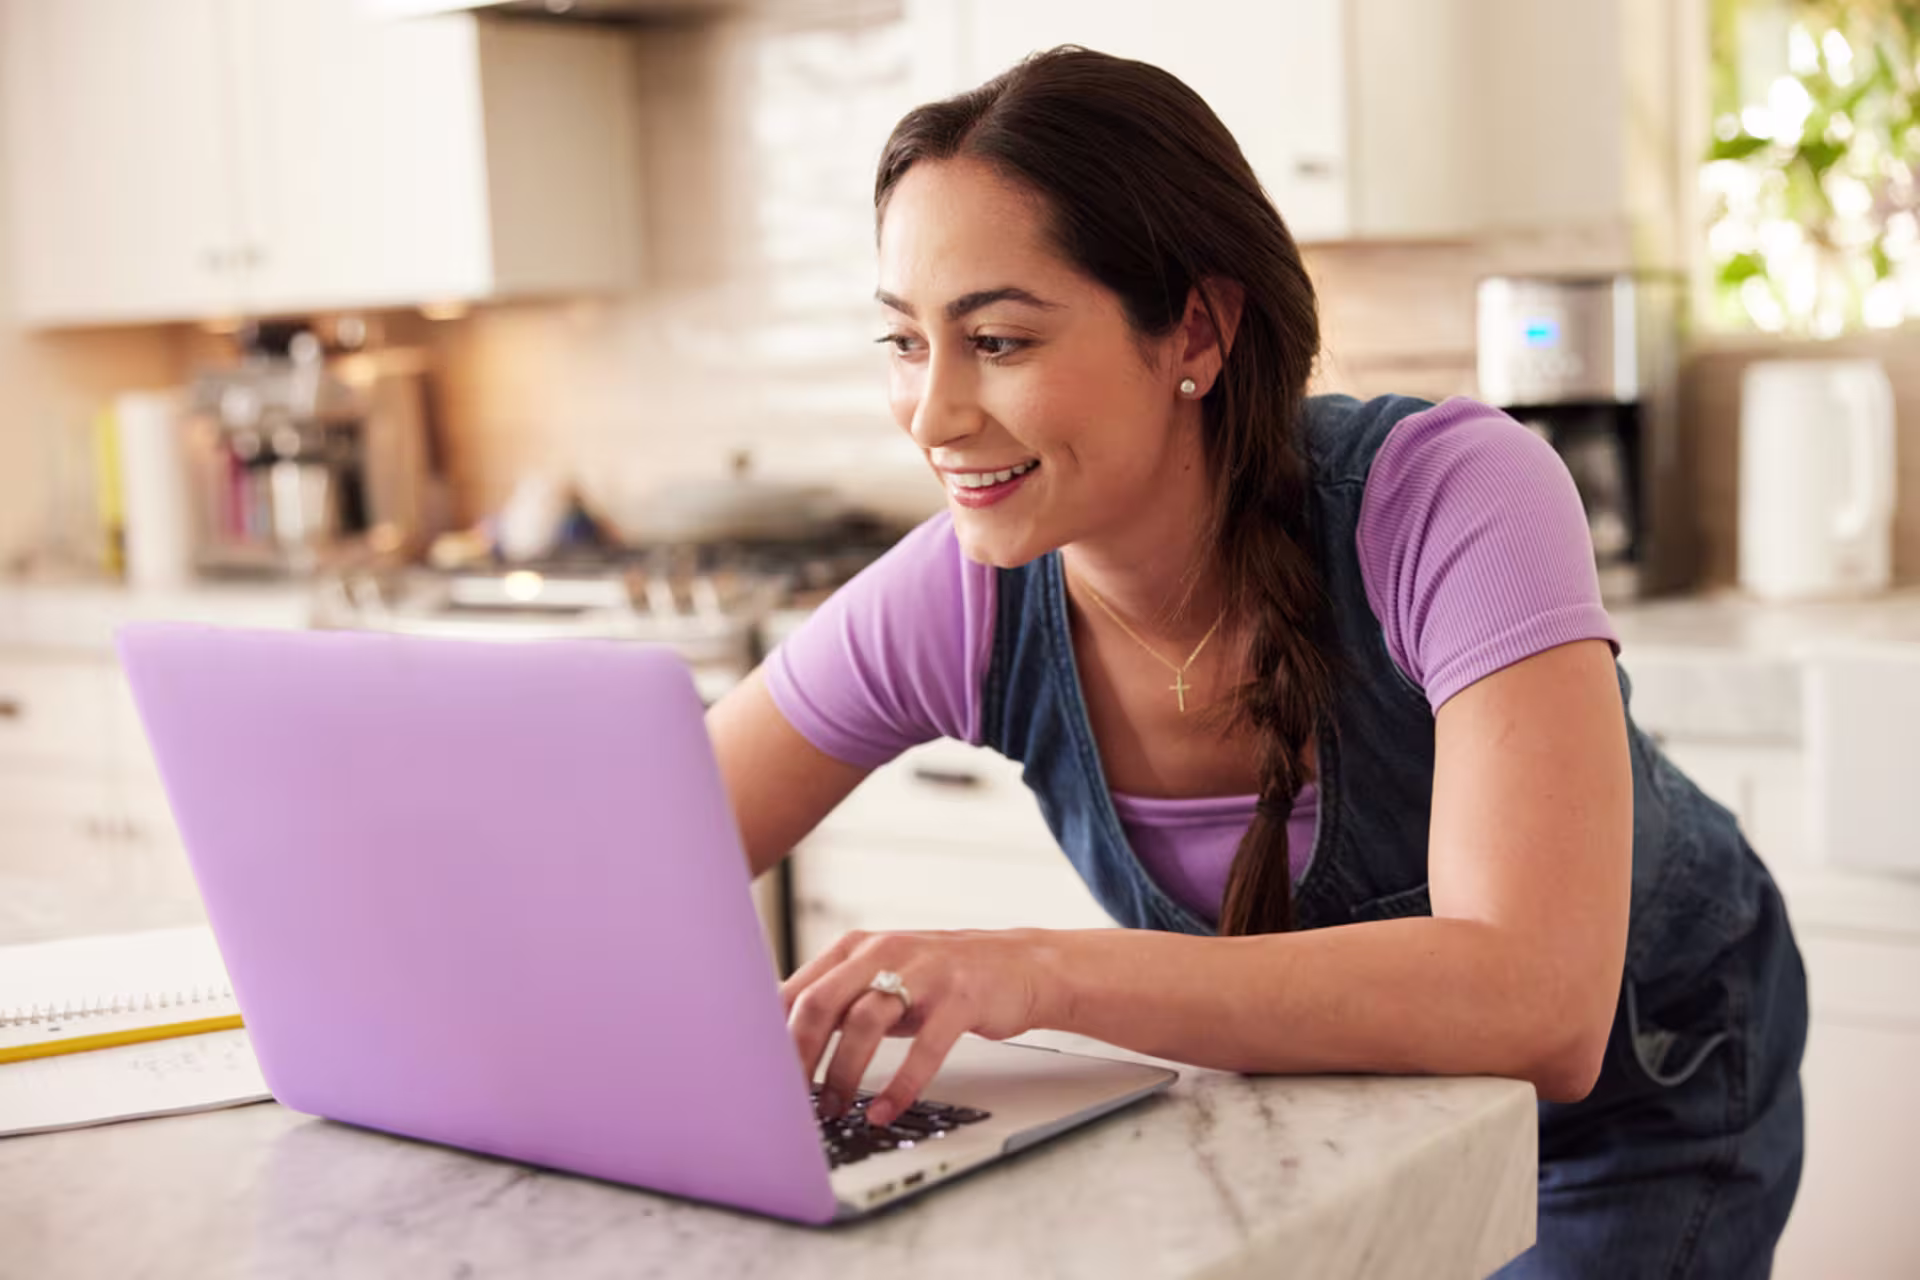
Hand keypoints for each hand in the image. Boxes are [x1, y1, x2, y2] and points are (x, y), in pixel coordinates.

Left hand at [782, 928, 1058, 1128]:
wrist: (1019, 965)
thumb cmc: (940, 979)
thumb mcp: (882, 978)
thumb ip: (837, 1001)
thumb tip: (778, 1045)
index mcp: (855, 948)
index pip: (796, 989)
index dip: (770, 1036)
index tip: (756, 1076)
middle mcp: (884, 952)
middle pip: (820, 1002)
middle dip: (797, 1057)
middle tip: (787, 1099)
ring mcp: (924, 972)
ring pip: (865, 1021)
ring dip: (843, 1073)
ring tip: (834, 1108)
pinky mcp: (960, 998)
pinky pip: (924, 1048)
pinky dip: (900, 1085)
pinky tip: (884, 1110)